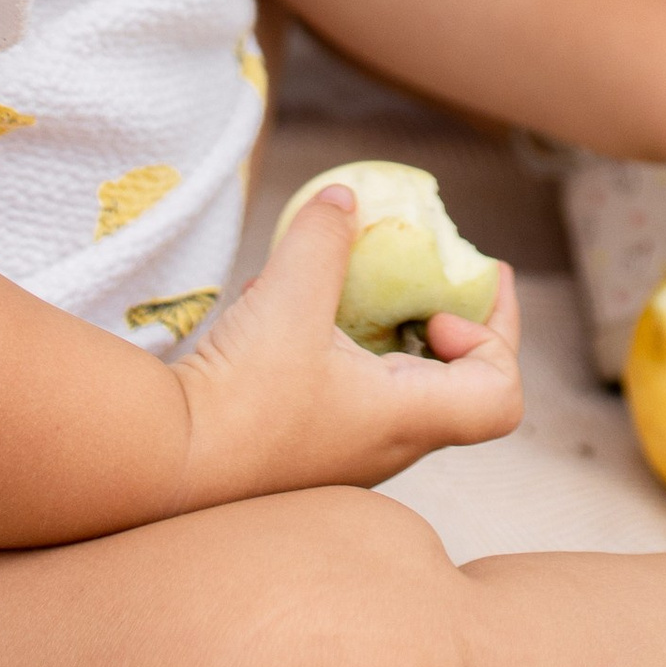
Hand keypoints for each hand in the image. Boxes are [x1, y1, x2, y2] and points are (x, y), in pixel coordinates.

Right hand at [172, 187, 524, 510]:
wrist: (165, 468)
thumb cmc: (241, 397)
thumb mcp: (288, 297)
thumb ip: (324, 239)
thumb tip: (344, 198)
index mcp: (406, 420)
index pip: (500, 396)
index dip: (495, 337)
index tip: (442, 304)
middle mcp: (387, 446)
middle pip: (456, 386)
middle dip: (445, 319)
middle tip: (421, 275)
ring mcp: (345, 453)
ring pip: (394, 386)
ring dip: (381, 328)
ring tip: (338, 280)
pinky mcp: (302, 446)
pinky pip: (343, 390)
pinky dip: (331, 344)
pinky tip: (274, 307)